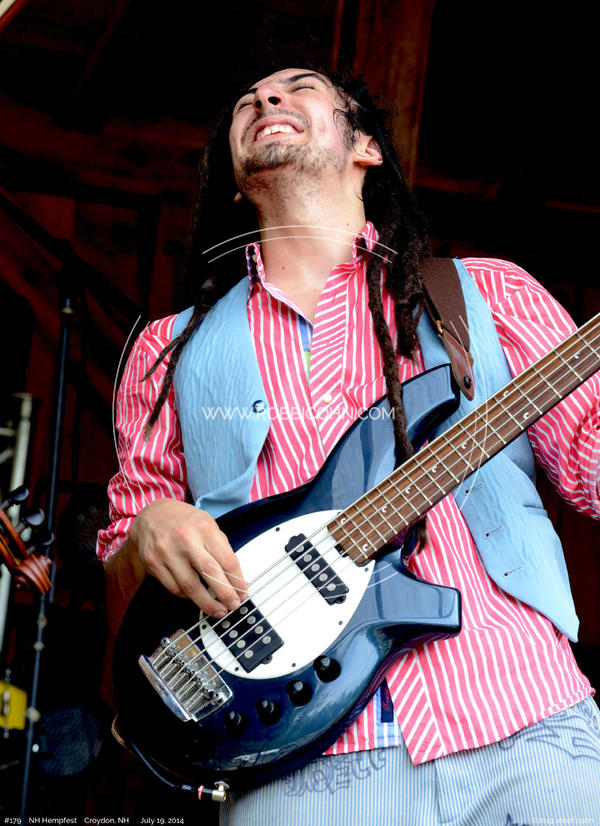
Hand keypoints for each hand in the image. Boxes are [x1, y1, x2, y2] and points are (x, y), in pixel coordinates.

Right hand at [128, 498, 246, 617]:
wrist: (152, 514)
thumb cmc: (184, 521)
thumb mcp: (207, 524)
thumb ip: (220, 547)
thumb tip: (234, 577)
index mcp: (204, 528)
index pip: (226, 559)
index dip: (237, 580)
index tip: (242, 592)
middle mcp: (185, 539)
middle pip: (209, 572)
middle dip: (224, 594)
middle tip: (233, 605)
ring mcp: (167, 552)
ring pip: (189, 586)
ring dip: (206, 603)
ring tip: (217, 610)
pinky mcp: (153, 563)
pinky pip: (174, 588)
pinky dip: (187, 596)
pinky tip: (195, 597)